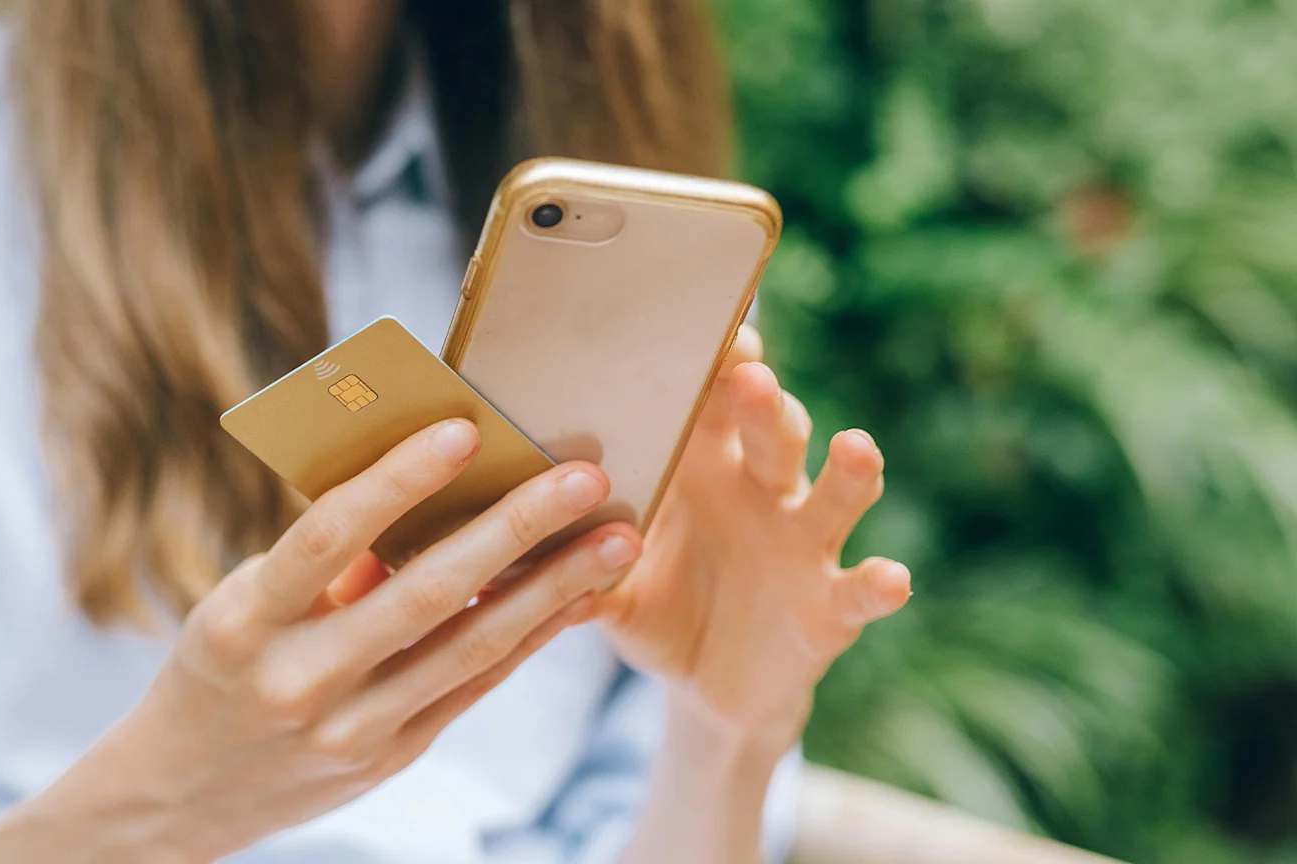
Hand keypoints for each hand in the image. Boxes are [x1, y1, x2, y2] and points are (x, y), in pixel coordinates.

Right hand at [0, 419, 641, 863]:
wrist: (181, 793)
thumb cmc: (222, 663)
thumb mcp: (243, 606)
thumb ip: (326, 561)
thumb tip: (426, 489)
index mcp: (243, 620)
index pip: (327, 536)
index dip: (397, 482)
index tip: (465, 429)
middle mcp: (298, 678)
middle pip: (421, 594)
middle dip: (511, 530)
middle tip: (583, 476)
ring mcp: (349, 728)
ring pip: (468, 647)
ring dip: (551, 589)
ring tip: (616, 540)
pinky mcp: (390, 754)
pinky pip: (473, 685)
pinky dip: (529, 636)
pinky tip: (578, 597)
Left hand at [595, 325, 909, 752]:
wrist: (704, 686)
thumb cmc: (653, 606)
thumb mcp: (607, 584)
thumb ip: (567, 563)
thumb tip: (493, 553)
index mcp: (701, 468)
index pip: (712, 399)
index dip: (715, 361)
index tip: (708, 328)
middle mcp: (759, 491)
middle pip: (772, 430)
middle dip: (763, 403)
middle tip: (750, 376)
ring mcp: (802, 544)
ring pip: (832, 495)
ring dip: (847, 472)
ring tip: (854, 447)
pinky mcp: (830, 605)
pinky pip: (859, 590)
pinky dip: (879, 584)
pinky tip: (890, 577)